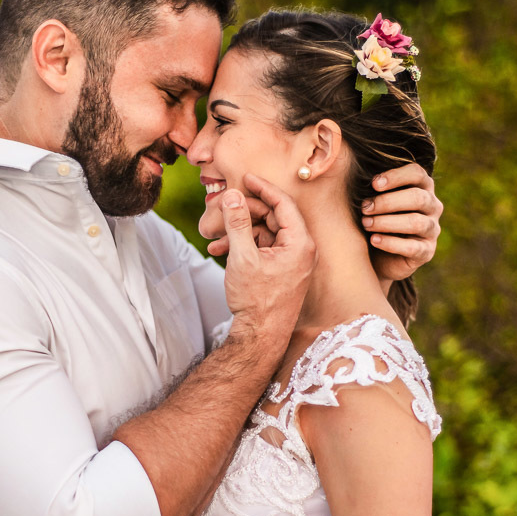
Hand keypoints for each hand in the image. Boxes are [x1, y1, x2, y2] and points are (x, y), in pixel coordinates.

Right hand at [220, 173, 315, 343]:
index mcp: (300, 243)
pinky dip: (243, 246)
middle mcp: (301, 250)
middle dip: (245, 213)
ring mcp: (292, 261)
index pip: (284, 204)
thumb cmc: (257, 302)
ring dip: (239, 231)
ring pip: (265, 233)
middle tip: (223, 209)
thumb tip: (234, 196)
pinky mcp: (282, 271)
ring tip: (215, 236)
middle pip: (273, 217)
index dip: (263, 188)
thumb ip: (237, 223)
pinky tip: (219, 250)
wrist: (261, 337)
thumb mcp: (243, 258)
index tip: (245, 178)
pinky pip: (263, 249)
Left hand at [358, 164, 442, 280]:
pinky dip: (391, 243)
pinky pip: (413, 247)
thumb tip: (349, 166)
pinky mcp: (426, 252)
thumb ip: (369, 186)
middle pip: (417, 198)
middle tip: (365, 208)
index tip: (373, 184)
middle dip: (388, 202)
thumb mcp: (371, 201)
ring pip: (417, 222)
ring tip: (366, 224)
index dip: (396, 176)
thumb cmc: (372, 219)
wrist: (374, 256)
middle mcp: (432, 206)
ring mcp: (432, 230)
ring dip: (388, 222)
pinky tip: (374, 240)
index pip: (417, 173)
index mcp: (422, 187)